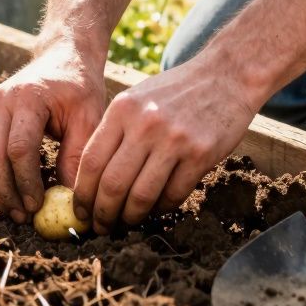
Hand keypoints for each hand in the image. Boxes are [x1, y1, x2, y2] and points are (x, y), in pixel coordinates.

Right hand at [0, 42, 105, 222]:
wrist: (62, 57)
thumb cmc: (79, 87)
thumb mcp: (89, 117)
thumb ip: (77, 156)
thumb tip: (69, 200)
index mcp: (27, 97)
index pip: (19, 148)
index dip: (26, 182)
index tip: (39, 206)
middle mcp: (0, 101)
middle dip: (5, 191)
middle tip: (23, 216)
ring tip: (15, 211)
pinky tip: (8, 194)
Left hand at [72, 54, 260, 233]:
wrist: (225, 77)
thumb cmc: (175, 91)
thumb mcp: (136, 98)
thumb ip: (114, 132)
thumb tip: (89, 178)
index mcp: (122, 109)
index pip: (91, 161)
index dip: (82, 193)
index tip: (81, 211)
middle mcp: (145, 124)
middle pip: (113, 184)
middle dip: (102, 213)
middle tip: (101, 228)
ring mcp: (174, 140)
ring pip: (142, 196)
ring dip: (130, 218)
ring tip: (126, 224)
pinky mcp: (200, 154)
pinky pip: (173, 194)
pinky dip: (161, 208)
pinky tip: (156, 210)